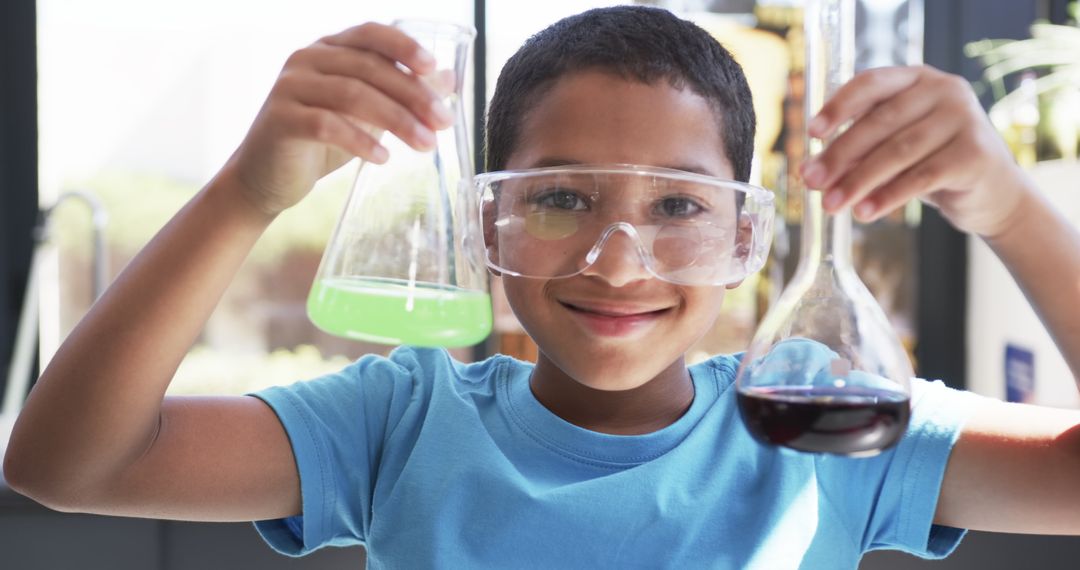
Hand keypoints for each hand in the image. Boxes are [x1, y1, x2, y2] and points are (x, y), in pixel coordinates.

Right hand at [221, 22, 454, 215]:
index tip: (432, 67)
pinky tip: (384, 158)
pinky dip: (360, 141)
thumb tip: (449, 78)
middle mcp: (307, 58)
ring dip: (396, 120)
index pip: (370, 34)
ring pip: (352, 95)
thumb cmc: (322, 141)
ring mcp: (291, 86)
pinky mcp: (281, 119)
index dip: (403, 46)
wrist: (268, 176)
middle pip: (368, 68)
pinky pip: (327, 125)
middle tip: (443, 122)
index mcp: (329, 48)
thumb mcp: (367, 114)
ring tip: (425, 145)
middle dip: (412, 95)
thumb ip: (401, 92)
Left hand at [801, 65, 1029, 237]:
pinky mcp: (976, 153)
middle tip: (811, 182)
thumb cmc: (934, 163)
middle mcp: (944, 90)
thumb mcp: (894, 149)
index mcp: (917, 79)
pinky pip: (922, 177)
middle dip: (840, 155)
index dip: (838, 106)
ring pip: (898, 151)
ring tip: (832, 204)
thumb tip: (811, 171)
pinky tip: (865, 212)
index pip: (871, 83)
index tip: (811, 132)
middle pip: (881, 122)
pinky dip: (888, 196)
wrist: (993, 193)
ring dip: (859, 180)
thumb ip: (858, 152)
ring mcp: (964, 118)